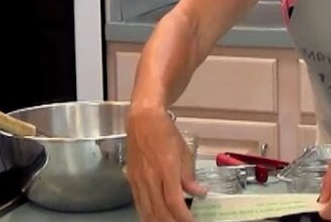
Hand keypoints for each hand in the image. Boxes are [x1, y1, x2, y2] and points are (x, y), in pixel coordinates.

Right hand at [124, 105, 205, 221]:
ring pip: (147, 209)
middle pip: (159, 210)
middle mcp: (150, 176)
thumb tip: (199, 193)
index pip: (174, 201)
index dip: (183, 216)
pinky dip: (146, 214)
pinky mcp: (131, 179)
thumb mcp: (184, 152)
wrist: (142, 119)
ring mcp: (138, 179)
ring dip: (158, 221)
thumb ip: (189, 176)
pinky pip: (138, 202)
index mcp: (166, 168)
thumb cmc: (165, 132)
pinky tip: (152, 219)